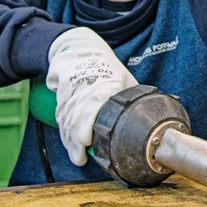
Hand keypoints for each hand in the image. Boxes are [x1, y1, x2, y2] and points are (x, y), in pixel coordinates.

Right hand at [45, 27, 136, 165]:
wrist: (81, 47)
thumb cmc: (107, 67)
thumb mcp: (125, 79)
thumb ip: (132, 99)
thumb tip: (146, 123)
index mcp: (105, 83)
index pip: (93, 104)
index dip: (86, 124)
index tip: (86, 141)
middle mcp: (86, 85)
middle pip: (76, 116)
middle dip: (75, 141)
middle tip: (80, 158)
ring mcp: (71, 87)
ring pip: (66, 118)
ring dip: (69, 140)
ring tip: (76, 156)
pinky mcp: (60, 89)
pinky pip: (60, 114)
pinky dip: (63, 131)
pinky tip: (68, 142)